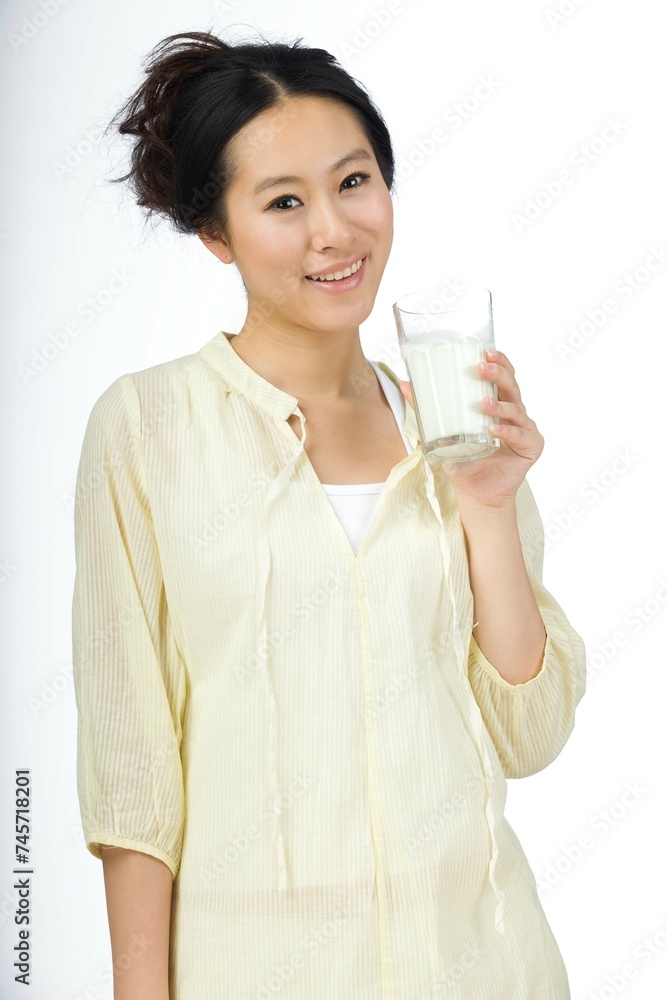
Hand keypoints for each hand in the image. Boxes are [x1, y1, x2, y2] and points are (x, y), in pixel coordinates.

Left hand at [399, 349, 543, 508]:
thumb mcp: (441, 432)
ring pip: (516, 409)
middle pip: (511, 387)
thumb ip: (426, 409)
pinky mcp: (531, 447)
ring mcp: (525, 429)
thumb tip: (405, 385)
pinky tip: (494, 429)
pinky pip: (520, 435)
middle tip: (483, 367)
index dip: (499, 362)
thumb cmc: (463, 460)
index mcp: (498, 404)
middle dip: (499, 374)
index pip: (502, 377)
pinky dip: (507, 431)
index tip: (486, 350)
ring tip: (483, 404)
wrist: (475, 493)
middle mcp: (515, 413)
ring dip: (500, 405)